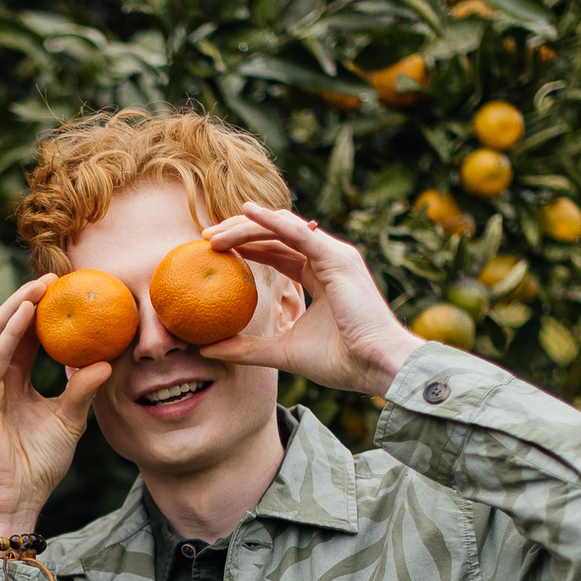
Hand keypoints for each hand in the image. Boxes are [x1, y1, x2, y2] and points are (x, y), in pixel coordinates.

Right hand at [0, 274, 114, 534]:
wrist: (15, 501)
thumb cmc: (38, 466)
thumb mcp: (69, 420)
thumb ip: (82, 389)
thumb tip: (106, 361)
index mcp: (11, 381)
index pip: (24, 336)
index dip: (41, 310)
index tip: (66, 289)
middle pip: (6, 326)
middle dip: (27, 298)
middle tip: (55, 276)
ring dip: (16, 305)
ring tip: (41, 284)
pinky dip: (10, 331)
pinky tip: (28, 312)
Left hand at [200, 204, 426, 394]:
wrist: (375, 367)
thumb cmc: (341, 361)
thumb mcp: (283, 352)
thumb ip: (247, 348)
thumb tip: (207, 349)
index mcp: (317, 275)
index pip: (275, 251)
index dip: (244, 248)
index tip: (210, 253)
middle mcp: (326, 259)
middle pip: (275, 234)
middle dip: (238, 232)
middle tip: (205, 239)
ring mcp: (333, 255)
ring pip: (282, 228)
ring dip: (245, 226)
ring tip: (213, 235)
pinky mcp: (337, 258)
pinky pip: (298, 233)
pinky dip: (272, 221)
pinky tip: (246, 213)